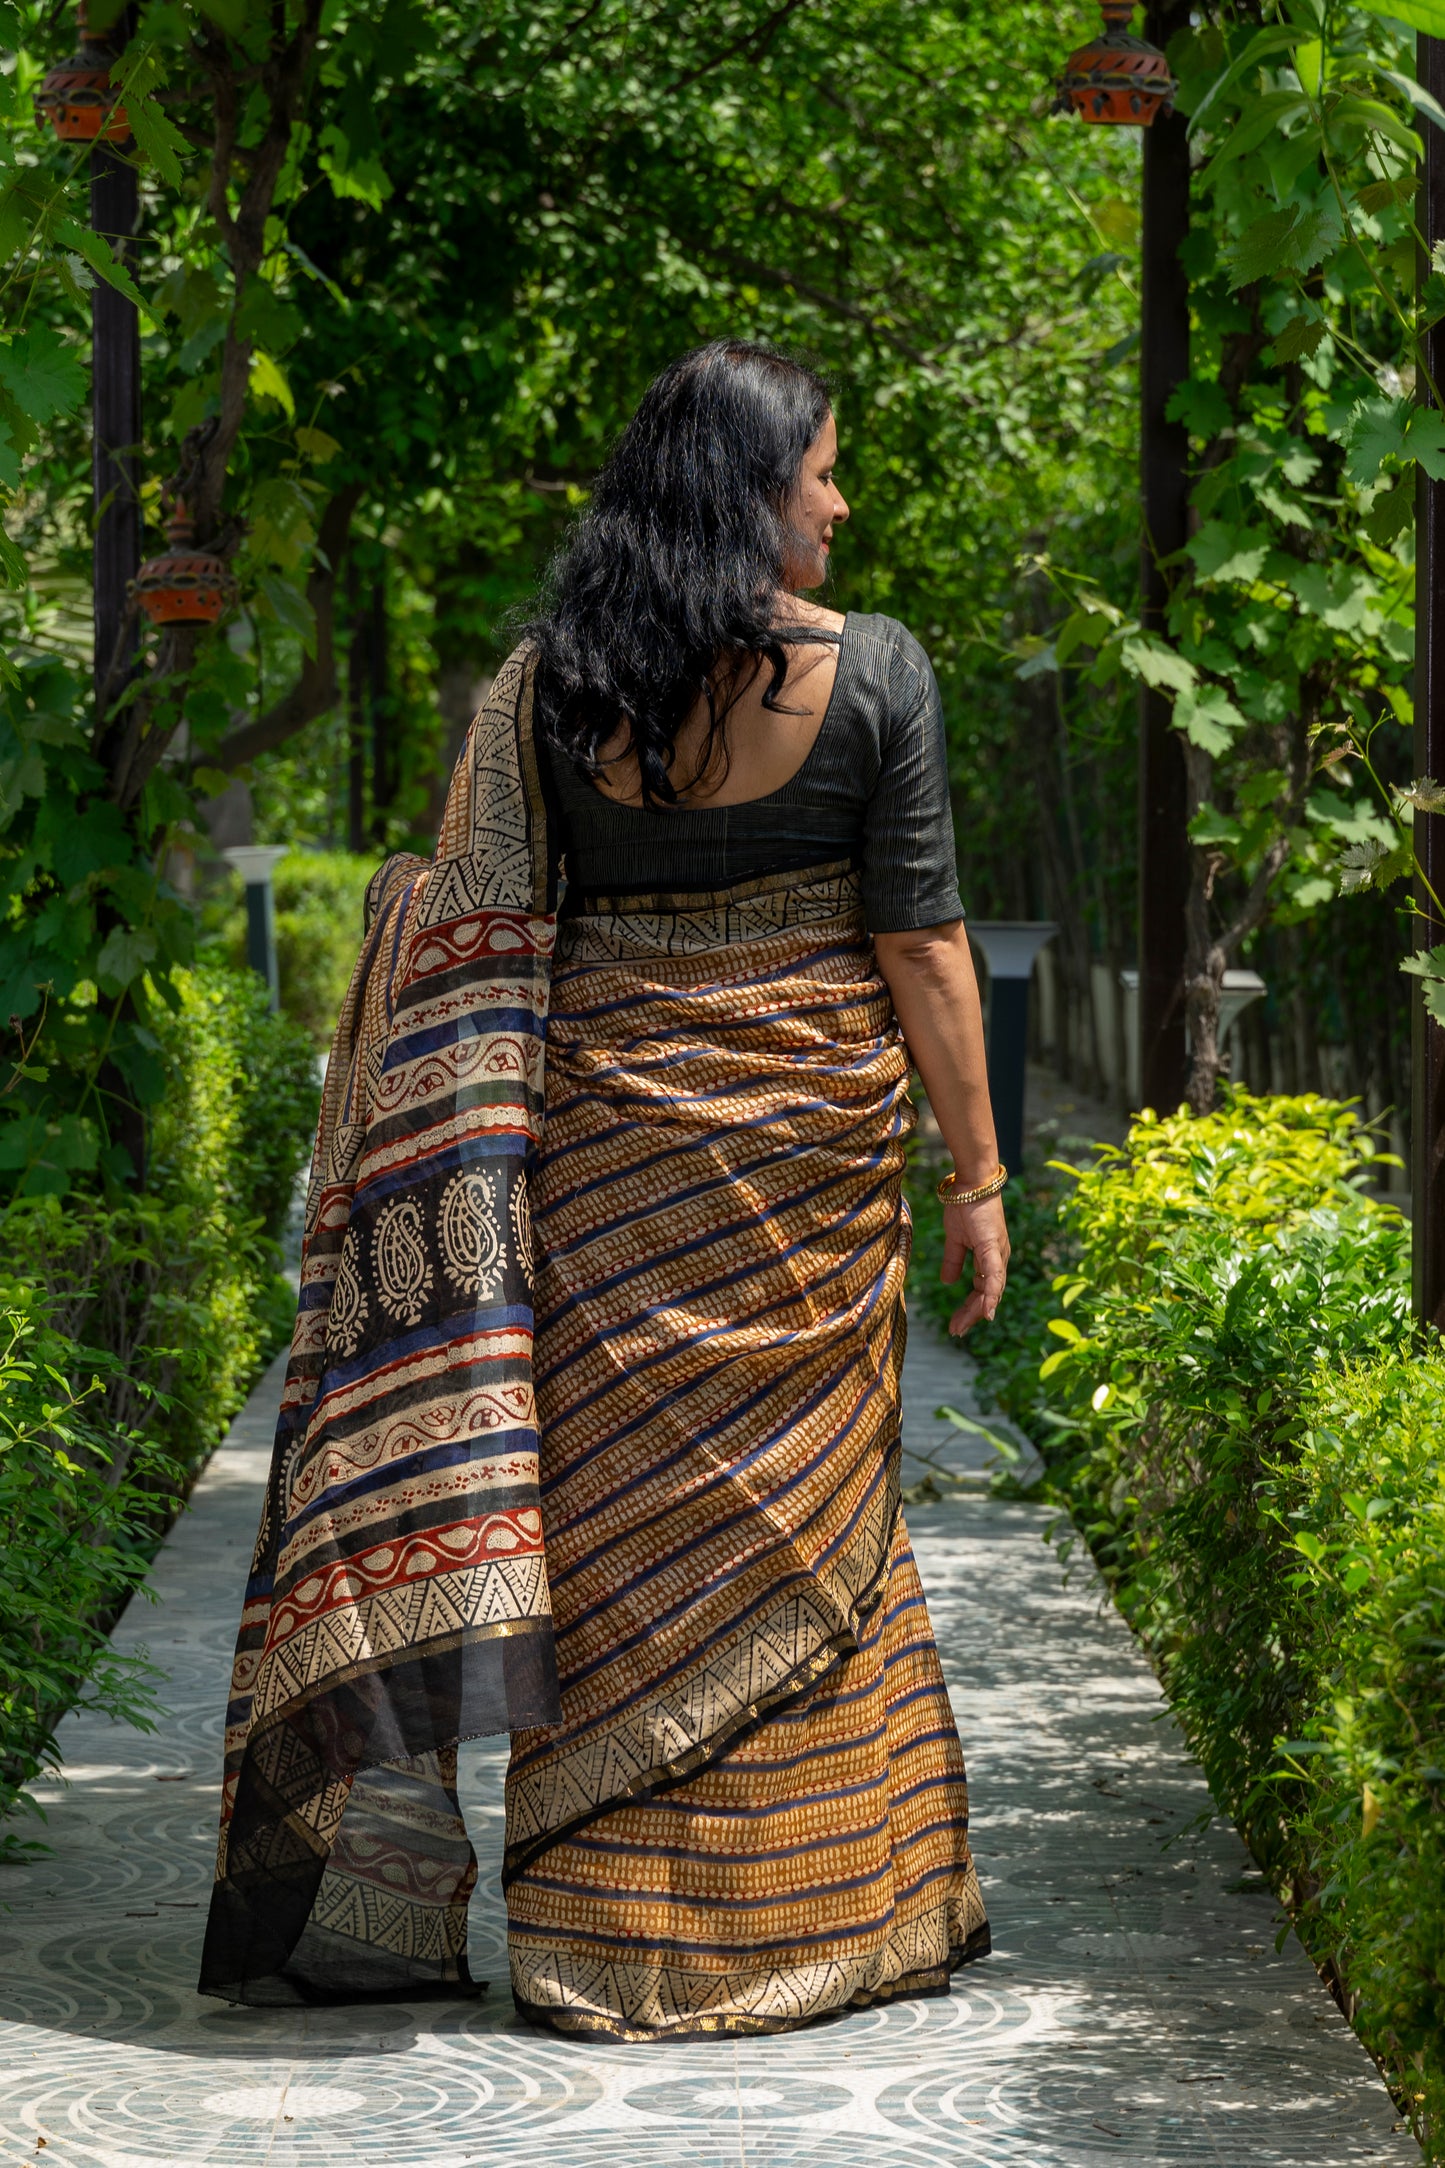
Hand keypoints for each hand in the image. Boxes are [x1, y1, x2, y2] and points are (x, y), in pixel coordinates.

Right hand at [942, 1195, 1009, 1336]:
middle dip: (972, 1315)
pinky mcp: (993, 1247)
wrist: (971, 1183)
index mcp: (990, 1257)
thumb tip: (947, 1282)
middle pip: (988, 1295)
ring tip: (963, 1326)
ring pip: (992, 1290)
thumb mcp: (955, 1239)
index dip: (970, 1308)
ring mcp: (998, 1254)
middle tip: (956, 1331)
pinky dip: (991, 1295)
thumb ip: (953, 1261)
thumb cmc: (964, 1206)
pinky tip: (987, 1312)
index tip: (956, 1324)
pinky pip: (993, 1277)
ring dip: (978, 1310)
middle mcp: (999, 1259)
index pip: (982, 1290)